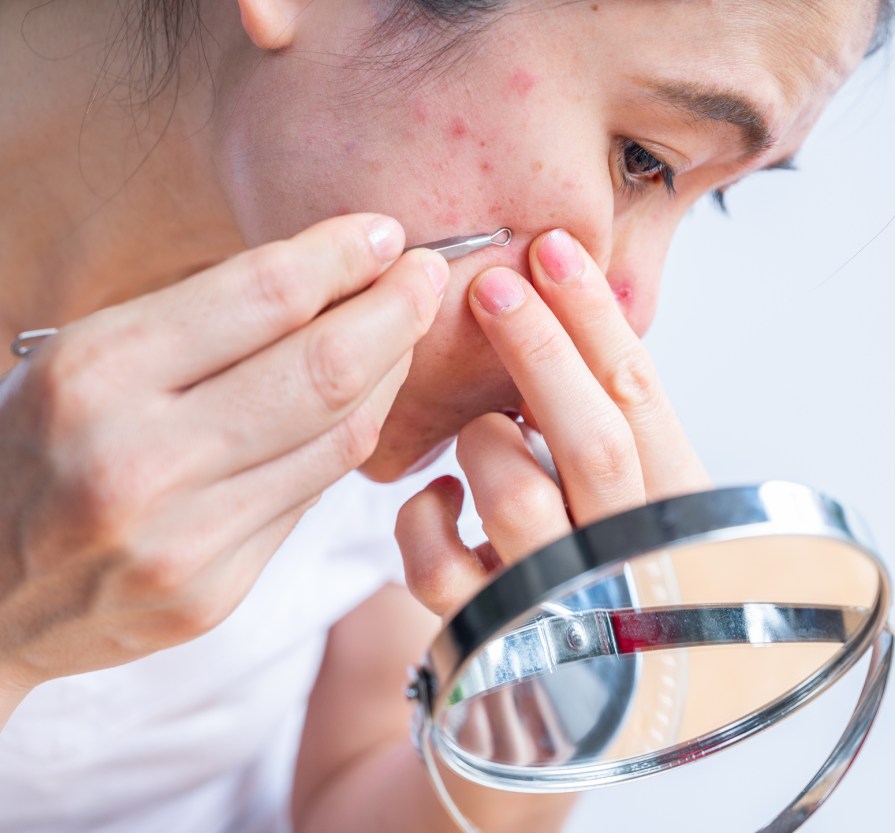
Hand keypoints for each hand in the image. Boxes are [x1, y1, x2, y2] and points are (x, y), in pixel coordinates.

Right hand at [0, 214, 445, 714]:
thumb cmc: (35, 451)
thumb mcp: (83, 359)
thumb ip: (200, 323)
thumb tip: (332, 275)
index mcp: (94, 374)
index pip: (262, 295)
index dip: (343, 256)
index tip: (387, 233)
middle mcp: (138, 458)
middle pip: (324, 369)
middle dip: (398, 311)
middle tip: (430, 276)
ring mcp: (181, 539)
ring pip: (340, 438)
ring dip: (390, 373)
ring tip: (403, 333)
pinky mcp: (215, 595)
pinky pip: (314, 497)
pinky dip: (349, 439)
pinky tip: (360, 403)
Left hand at [396, 228, 709, 617]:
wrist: (601, 700)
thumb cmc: (614, 570)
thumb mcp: (640, 497)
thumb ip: (620, 426)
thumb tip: (575, 308)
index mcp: (675, 512)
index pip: (640, 398)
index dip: (594, 319)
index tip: (553, 248)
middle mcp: (628, 560)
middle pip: (592, 439)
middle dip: (541, 349)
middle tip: (494, 282)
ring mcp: (561, 604)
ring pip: (518, 496)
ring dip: (486, 442)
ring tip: (484, 429)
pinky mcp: (492, 639)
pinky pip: (441, 566)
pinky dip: (425, 517)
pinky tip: (441, 497)